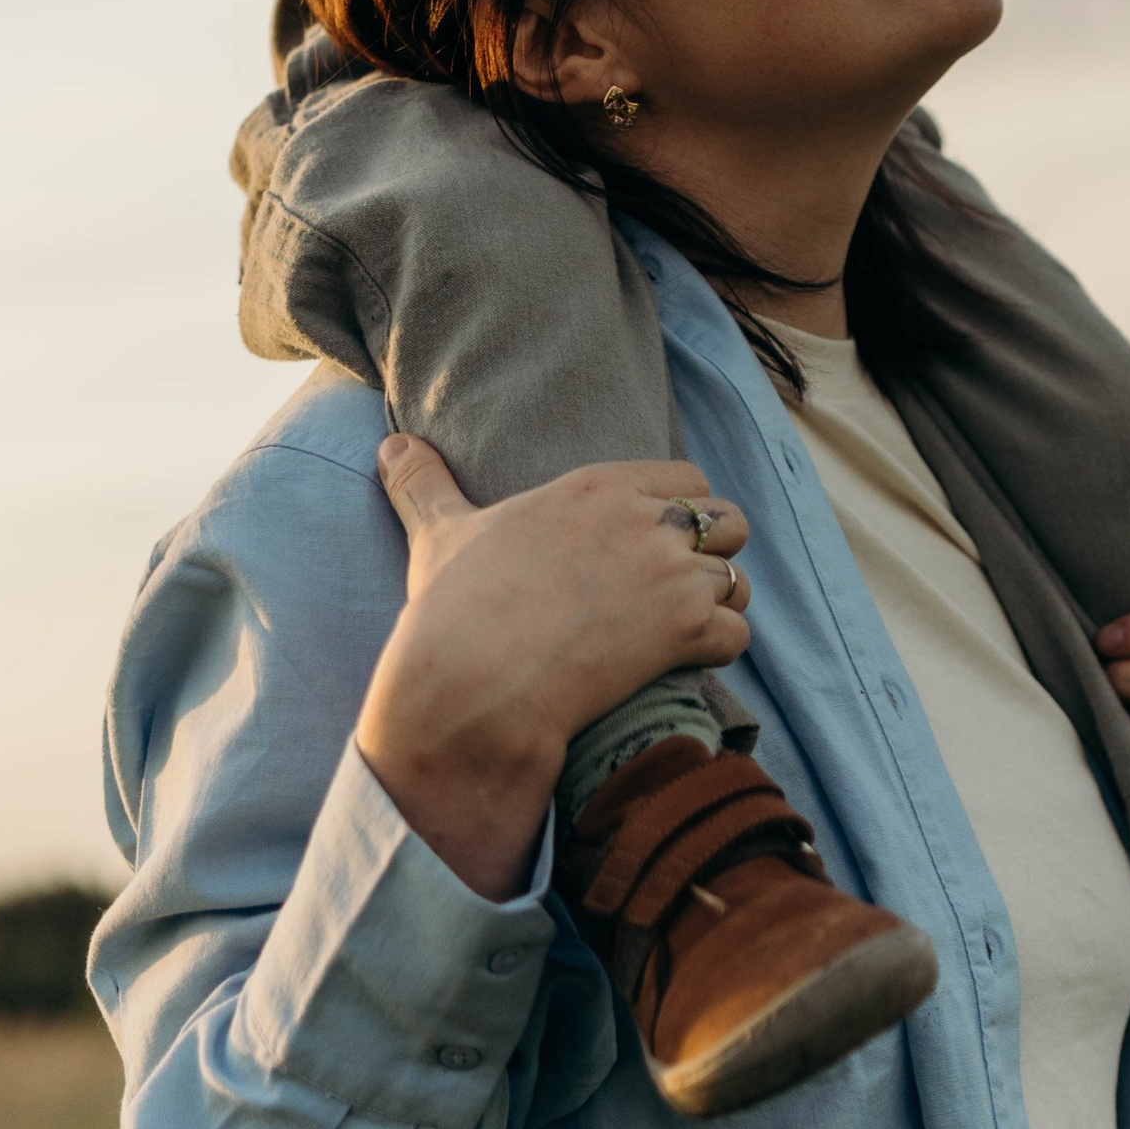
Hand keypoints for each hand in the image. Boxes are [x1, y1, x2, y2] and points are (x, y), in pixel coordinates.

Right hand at [356, 438, 751, 901]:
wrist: (472, 683)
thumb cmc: (455, 608)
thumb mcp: (438, 532)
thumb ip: (423, 483)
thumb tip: (391, 445)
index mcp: (598, 488)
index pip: (687, 480)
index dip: (681, 514)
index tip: (655, 545)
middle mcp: (645, 522)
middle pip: (730, 522)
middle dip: (714, 556)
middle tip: (678, 590)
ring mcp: (671, 575)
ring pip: (738, 582)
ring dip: (719, 608)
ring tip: (684, 631)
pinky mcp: (685, 631)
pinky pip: (736, 636)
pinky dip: (718, 653)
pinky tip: (683, 664)